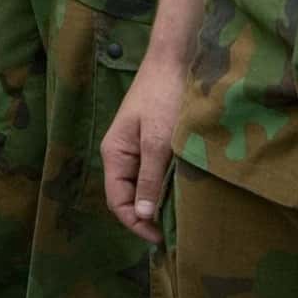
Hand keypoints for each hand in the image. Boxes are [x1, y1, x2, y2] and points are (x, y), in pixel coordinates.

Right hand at [101, 52, 185, 244]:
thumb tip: (141, 215)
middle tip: (174, 232)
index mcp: (115, 154)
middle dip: (146, 216)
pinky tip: (182, 191)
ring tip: (180, 216)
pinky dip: (165, 184)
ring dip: (157, 201)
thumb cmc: (164, 97)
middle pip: (128, 195)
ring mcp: (137, 147)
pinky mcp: (153, 140)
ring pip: (143, 185)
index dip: (135, 223)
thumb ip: (148, 178)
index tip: (161, 238)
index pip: (116, 200)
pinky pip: (154, 171)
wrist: (176, 59)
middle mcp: (122, 153)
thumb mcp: (158, 141)